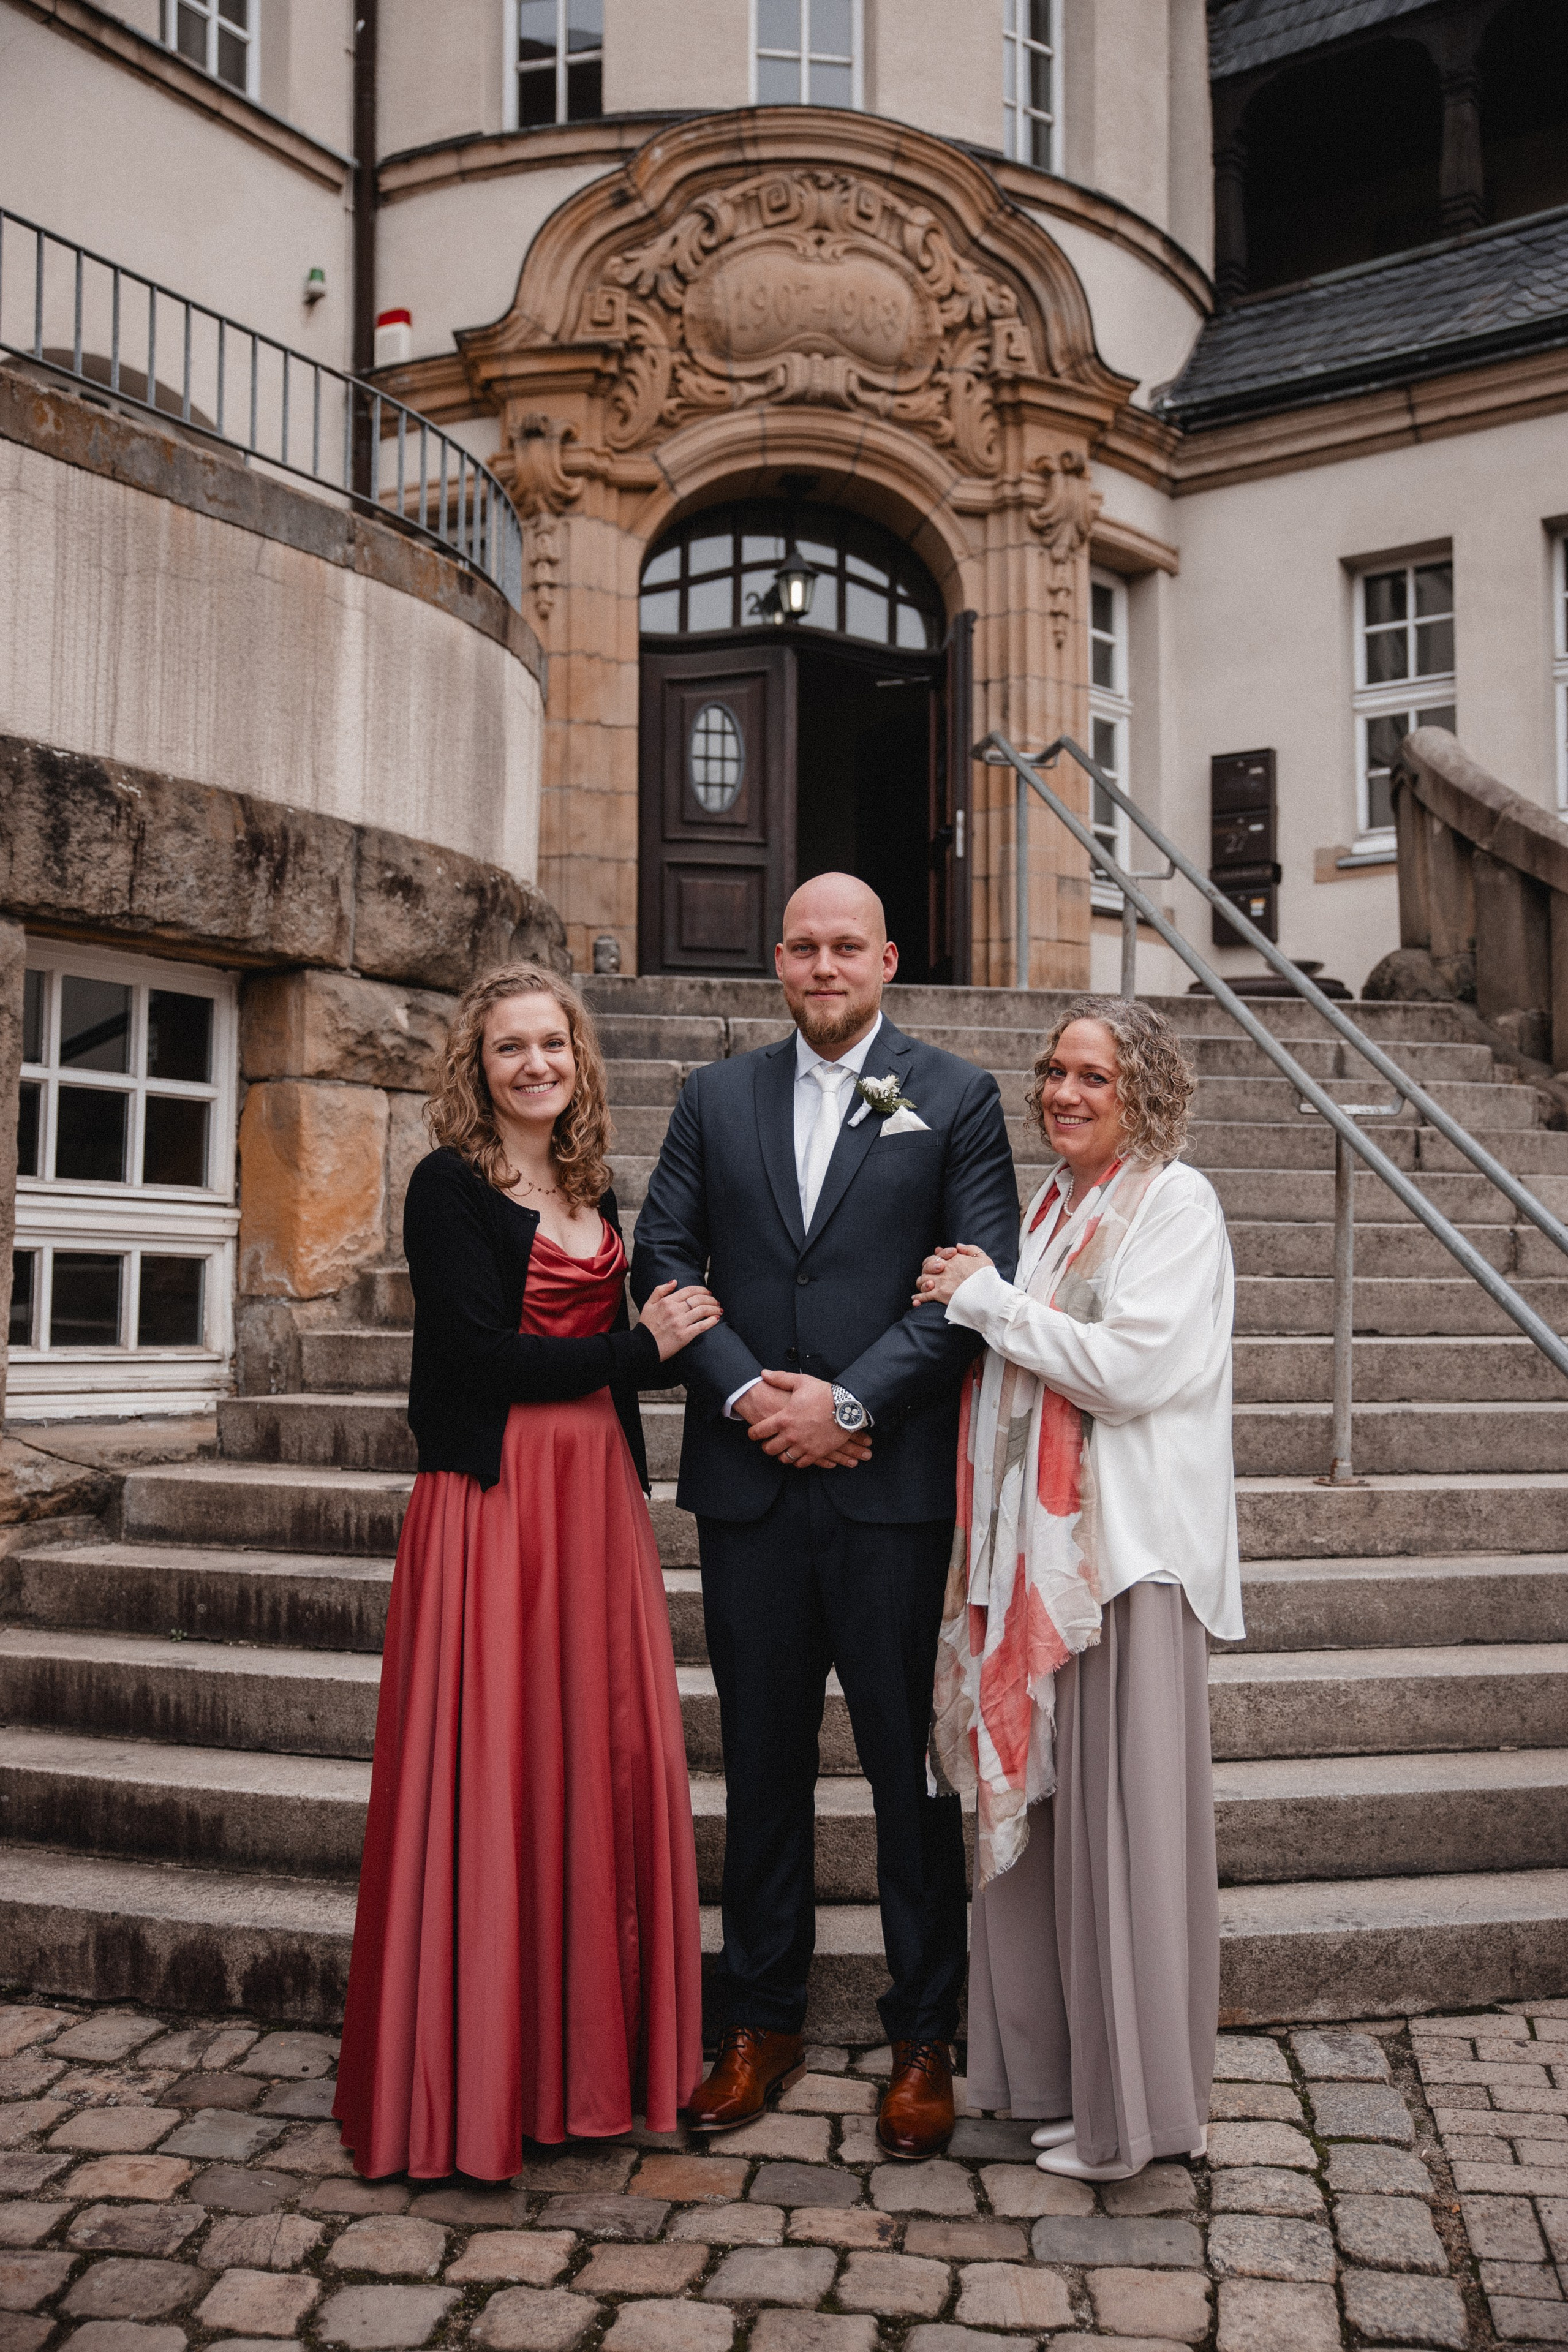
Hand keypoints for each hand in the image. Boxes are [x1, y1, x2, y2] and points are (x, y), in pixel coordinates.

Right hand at [639, 1279, 722, 1362]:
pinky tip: (716, 1318)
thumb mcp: (648, 1304)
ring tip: (718, 1309)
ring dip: (713, 1308)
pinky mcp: (684, 1336)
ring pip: (702, 1311)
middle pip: (699, 1299)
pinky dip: (711, 1321)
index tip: (708, 1292)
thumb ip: (660, 1290)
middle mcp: (675, 1310)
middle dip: (711, 1299)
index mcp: (667, 1302)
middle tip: (715, 1301)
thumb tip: (674, 1281)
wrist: (642, 1346)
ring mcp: (680, 1323)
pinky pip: (702, 1326)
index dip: (702, 1290)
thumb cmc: (646, 1326)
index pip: (690, 1291)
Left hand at [743, 1369, 871, 1468]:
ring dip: (781, 1455)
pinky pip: (801, 1464)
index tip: (753, 1434)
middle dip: (766, 1446)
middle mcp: (791, 1435)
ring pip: (784, 1459)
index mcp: (783, 1419)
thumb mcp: (801, 1382)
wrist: (847, 1406)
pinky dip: (797, 1461)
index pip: (759, 1432)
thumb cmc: (824, 1393)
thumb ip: (780, 1379)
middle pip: (769, 1449)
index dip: (753, 1434)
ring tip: (782, 1450)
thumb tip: (764, 1373)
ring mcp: (804, 1446)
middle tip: (768, 1443)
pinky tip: (797, 1456)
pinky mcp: (816, 1453)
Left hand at [914, 1243, 993, 1308]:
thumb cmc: (986, 1277)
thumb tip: (958, 1245)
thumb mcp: (982, 1258)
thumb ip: (970, 1249)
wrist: (986, 1294)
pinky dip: (918, 1298)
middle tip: (930, 1277)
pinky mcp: (939, 1294)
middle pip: (926, 1268)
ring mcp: (940, 1282)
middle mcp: (944, 1269)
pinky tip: (915, 1301)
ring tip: (925, 1288)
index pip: (936, 1256)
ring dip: (922, 1284)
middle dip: (926, 1271)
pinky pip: (923, 1296)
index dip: (934, 1260)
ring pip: (922, 1281)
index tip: (936, 1264)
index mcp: (953, 1259)